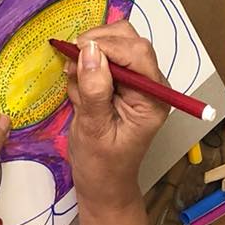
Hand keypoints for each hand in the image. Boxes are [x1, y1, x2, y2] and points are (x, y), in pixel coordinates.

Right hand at [66, 21, 167, 211]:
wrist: (102, 184)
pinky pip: (103, 56)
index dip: (108, 45)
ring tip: (75, 84)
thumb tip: (90, 51)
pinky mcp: (120, 81)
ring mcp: (135, 81)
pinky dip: (86, 64)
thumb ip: (94, 90)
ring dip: (89, 55)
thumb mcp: (94, 130)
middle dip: (97, 44)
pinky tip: (79, 89)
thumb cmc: (101, 165)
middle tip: (72, 63)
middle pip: (129, 40)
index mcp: (152, 99)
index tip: (78, 51)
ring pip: (115, 42)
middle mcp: (149, 85)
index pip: (138, 53)